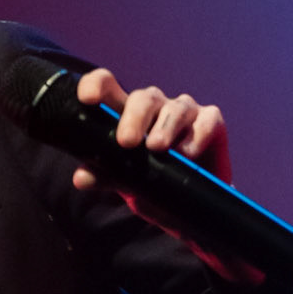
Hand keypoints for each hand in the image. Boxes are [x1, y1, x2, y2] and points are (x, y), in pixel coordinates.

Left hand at [72, 68, 257, 283]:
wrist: (189, 208)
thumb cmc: (153, 185)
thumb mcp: (126, 182)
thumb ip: (105, 175)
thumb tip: (81, 178)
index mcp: (127, 115)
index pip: (108, 87)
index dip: (96, 85)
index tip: (87, 98)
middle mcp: (156, 107)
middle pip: (144, 98)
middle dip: (134, 117)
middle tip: (126, 142)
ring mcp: (184, 112)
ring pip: (176, 108)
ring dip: (165, 127)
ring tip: (156, 147)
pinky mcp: (211, 122)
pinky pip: (207, 121)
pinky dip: (198, 135)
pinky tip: (187, 153)